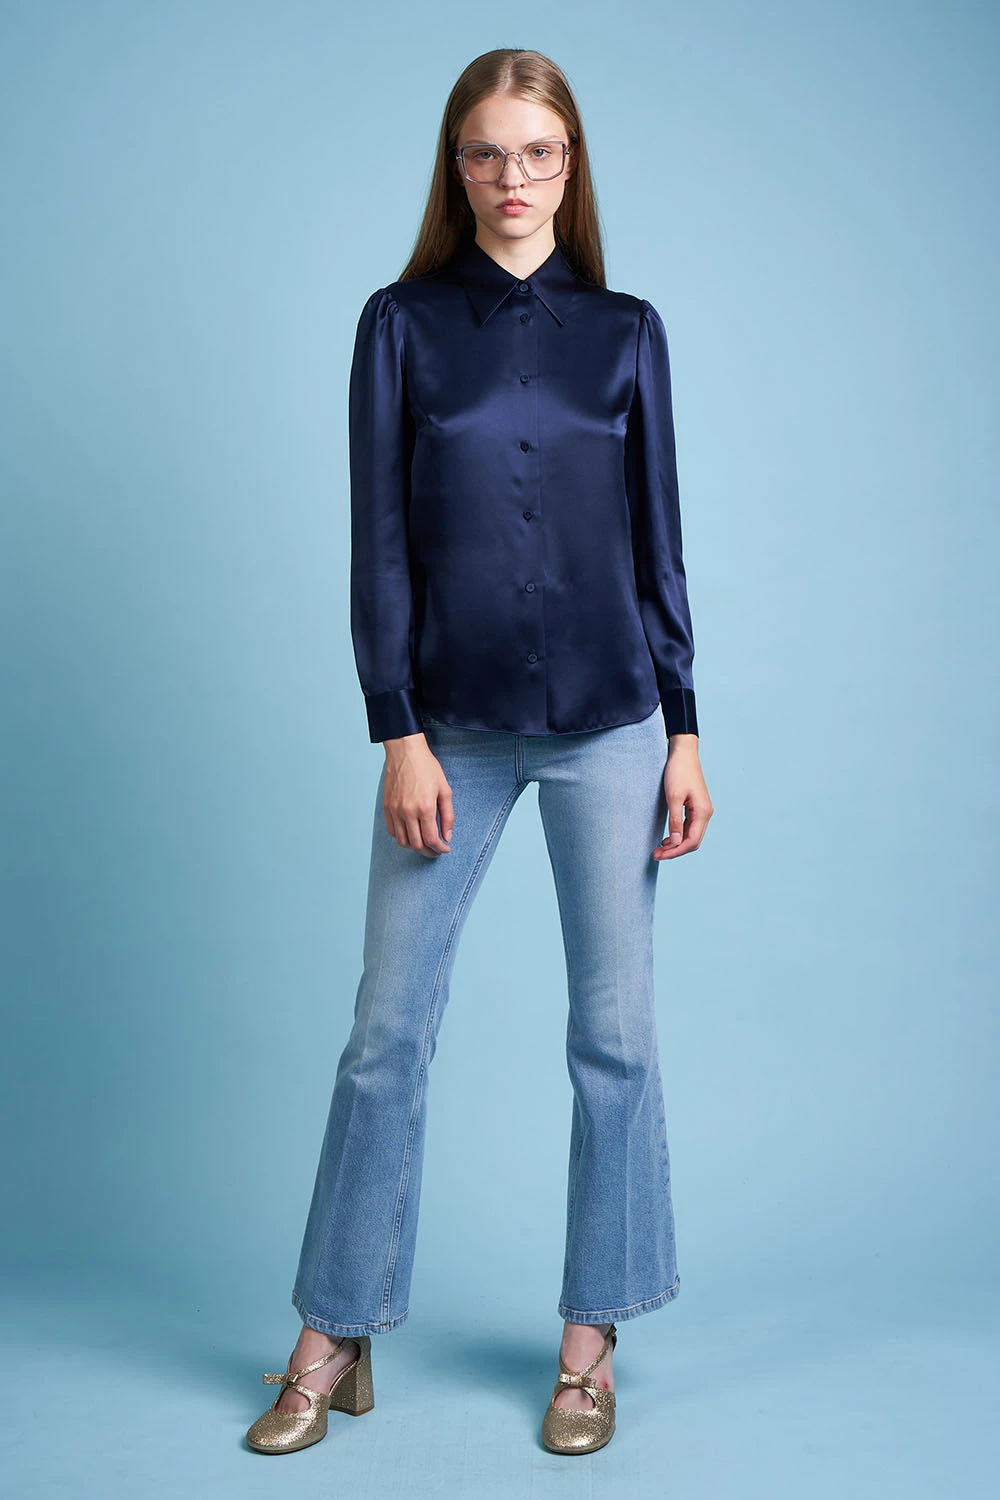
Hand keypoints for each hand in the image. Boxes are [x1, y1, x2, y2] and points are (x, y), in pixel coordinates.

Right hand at [382, 733, 453, 855]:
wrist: (405, 752)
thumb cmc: (427, 768)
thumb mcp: (445, 790)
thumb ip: (448, 815)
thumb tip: (448, 836)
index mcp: (425, 807)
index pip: (431, 840)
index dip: (440, 849)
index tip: (445, 849)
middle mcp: (408, 811)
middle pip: (416, 845)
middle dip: (429, 852)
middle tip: (436, 850)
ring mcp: (395, 810)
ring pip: (402, 841)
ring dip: (414, 846)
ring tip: (424, 843)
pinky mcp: (386, 807)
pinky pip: (392, 831)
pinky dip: (402, 837)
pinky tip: (411, 832)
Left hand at [654, 737, 712, 859]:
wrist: (683, 752)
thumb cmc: (678, 771)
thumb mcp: (673, 797)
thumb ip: (675, 821)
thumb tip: (675, 842)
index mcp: (703, 812)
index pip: (692, 841)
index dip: (676, 851)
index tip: (659, 855)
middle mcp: (706, 813)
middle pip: (693, 841)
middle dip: (675, 850)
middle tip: (656, 854)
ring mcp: (702, 810)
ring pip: (691, 835)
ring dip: (677, 844)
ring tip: (659, 849)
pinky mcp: (696, 806)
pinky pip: (689, 827)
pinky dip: (679, 835)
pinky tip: (667, 838)